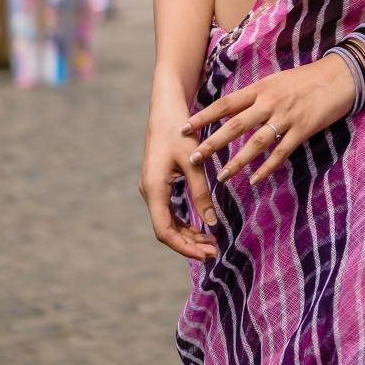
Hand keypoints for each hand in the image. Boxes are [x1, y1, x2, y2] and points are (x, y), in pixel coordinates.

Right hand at [139, 106, 219, 263]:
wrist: (166, 111)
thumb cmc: (180, 132)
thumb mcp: (195, 163)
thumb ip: (201, 193)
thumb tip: (211, 224)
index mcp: (154, 189)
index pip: (165, 231)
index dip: (185, 247)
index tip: (207, 254)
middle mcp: (150, 192)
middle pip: (166, 230)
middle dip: (189, 244)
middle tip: (215, 252)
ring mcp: (153, 189)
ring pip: (168, 222)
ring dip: (188, 235)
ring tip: (211, 243)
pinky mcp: (159, 184)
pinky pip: (169, 211)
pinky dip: (184, 222)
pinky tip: (202, 227)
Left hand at [180, 55, 355, 189]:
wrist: (340, 75)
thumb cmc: (307, 79)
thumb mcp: (277, 81)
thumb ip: (257, 96)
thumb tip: (234, 110)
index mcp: (261, 88)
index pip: (226, 103)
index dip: (204, 116)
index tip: (184, 127)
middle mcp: (270, 102)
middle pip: (235, 124)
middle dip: (212, 142)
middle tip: (193, 158)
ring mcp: (287, 116)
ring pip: (255, 142)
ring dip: (237, 161)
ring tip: (221, 176)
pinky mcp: (303, 129)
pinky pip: (281, 152)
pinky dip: (267, 167)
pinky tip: (255, 180)